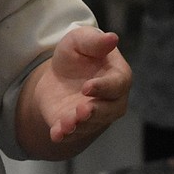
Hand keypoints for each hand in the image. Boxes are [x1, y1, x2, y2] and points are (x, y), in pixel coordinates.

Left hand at [19, 26, 130, 156]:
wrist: (58, 74)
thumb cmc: (77, 54)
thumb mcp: (80, 40)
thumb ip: (95, 41)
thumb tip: (112, 38)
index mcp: (118, 76)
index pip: (117, 85)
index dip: (103, 87)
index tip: (87, 87)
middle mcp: (112, 101)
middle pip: (109, 110)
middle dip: (95, 112)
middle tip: (81, 110)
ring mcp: (95, 117)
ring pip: (91, 125)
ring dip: (79, 125)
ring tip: (67, 123)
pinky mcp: (76, 126)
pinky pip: (72, 135)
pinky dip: (64, 135)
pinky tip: (56, 134)